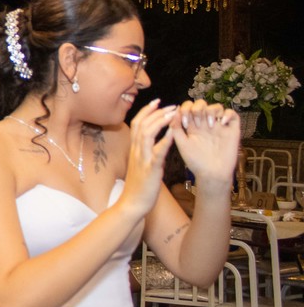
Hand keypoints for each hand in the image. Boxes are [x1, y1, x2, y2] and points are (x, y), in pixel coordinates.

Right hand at [120, 99, 177, 216]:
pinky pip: (156, 152)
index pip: (136, 123)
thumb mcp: (139, 165)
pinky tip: (173, 133)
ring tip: (174, 114)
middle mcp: (136, 151)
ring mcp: (142, 159)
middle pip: (141, 124)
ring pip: (147, 134)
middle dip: (156, 112)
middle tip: (172, 106)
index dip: (146, 111)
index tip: (157, 102)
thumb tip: (152, 143)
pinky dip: (164, 140)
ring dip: (161, 121)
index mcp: (133, 149)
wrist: (132, 204)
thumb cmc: (138, 186)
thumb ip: (143, 152)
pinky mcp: (150, 169)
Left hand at [169, 99, 238, 190]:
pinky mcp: (232, 129)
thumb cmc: (195, 161)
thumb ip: (176, 128)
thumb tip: (173, 111)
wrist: (211, 174)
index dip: (184, 109)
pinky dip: (227, 114)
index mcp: (192, 126)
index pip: (188, 107)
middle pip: (201, 104)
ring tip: (209, 125)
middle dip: (197, 108)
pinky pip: (232, 114)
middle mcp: (205, 123)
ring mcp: (219, 126)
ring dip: (210, 111)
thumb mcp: (182, 144)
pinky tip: (221, 123)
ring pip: (216, 107)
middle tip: (197, 123)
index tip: (184, 123)